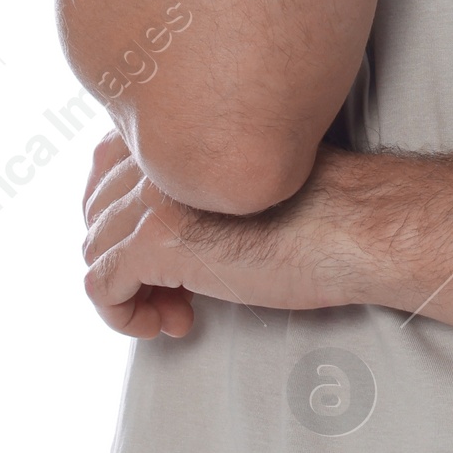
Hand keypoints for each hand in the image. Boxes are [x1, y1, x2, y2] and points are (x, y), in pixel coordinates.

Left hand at [80, 132, 362, 337]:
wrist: (358, 224)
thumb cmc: (324, 209)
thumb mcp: (251, 182)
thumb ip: (204, 182)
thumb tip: (164, 231)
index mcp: (183, 129)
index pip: (107, 164)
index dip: (125, 216)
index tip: (161, 252)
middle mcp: (160, 153)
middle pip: (95, 210)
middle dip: (123, 257)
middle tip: (174, 290)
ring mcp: (154, 195)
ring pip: (94, 249)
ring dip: (129, 291)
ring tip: (178, 311)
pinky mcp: (156, 241)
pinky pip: (100, 287)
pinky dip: (124, 316)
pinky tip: (171, 323)